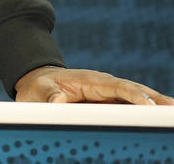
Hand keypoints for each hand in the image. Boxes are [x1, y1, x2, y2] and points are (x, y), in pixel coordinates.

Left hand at [15, 66, 173, 104]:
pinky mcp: (109, 101)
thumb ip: (49, 96)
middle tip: (173, 109)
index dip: (133, 95)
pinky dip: (146, 111)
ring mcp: (108, 93)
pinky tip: (160, 118)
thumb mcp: (39, 90)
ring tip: (173, 113)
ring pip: (137, 97)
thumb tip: (58, 102)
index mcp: (90, 81)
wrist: (38, 81)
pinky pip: (130, 105)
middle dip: (155, 99)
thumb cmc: (39, 86)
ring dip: (156, 104)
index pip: (117, 87)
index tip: (148, 104)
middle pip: (134, 90)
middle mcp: (104, 85)